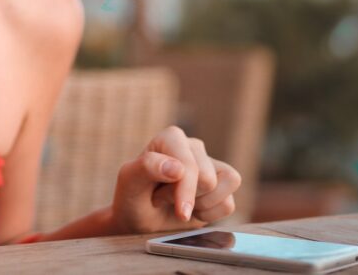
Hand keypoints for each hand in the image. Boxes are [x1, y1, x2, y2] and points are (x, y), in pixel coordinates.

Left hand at [109, 126, 241, 233]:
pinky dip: (210, 215)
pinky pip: (229, 204)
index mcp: (172, 137)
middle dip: (184, 198)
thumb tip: (178, 168)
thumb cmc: (132, 197)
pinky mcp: (222, 186)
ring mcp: (210, 165)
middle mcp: (194, 147)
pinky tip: (191, 211)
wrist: (139, 219)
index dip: (182, 190)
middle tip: (161, 198)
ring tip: (177, 203)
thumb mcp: (129, 181)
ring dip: (201, 205)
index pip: (191, 165)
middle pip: (208, 180)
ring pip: (227, 185)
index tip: (164, 204)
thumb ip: (147, 167)